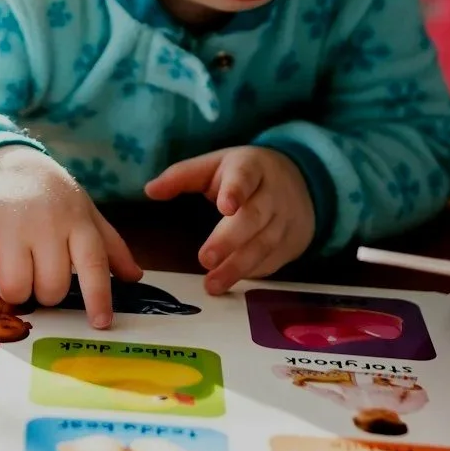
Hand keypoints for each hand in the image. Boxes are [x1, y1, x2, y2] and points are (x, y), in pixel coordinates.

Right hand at [0, 147, 142, 328]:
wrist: (4, 161)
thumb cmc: (50, 195)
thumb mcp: (84, 212)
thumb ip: (109, 245)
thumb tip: (135, 278)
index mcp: (76, 222)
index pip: (93, 264)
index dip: (98, 297)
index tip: (100, 323)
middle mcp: (45, 224)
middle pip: (51, 287)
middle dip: (46, 294)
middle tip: (38, 278)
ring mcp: (9, 225)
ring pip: (16, 287)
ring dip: (15, 293)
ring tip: (13, 276)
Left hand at [145, 146, 316, 292]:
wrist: (299, 184)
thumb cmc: (244, 176)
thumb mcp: (215, 166)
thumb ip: (182, 176)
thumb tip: (149, 190)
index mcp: (250, 168)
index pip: (245, 176)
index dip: (236, 191)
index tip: (225, 206)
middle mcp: (272, 194)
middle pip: (254, 217)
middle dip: (230, 239)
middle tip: (205, 259)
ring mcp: (285, 219)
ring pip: (264, 244)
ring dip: (238, 267)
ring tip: (212, 285)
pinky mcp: (290, 243)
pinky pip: (272, 261)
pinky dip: (252, 273)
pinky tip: (231, 283)